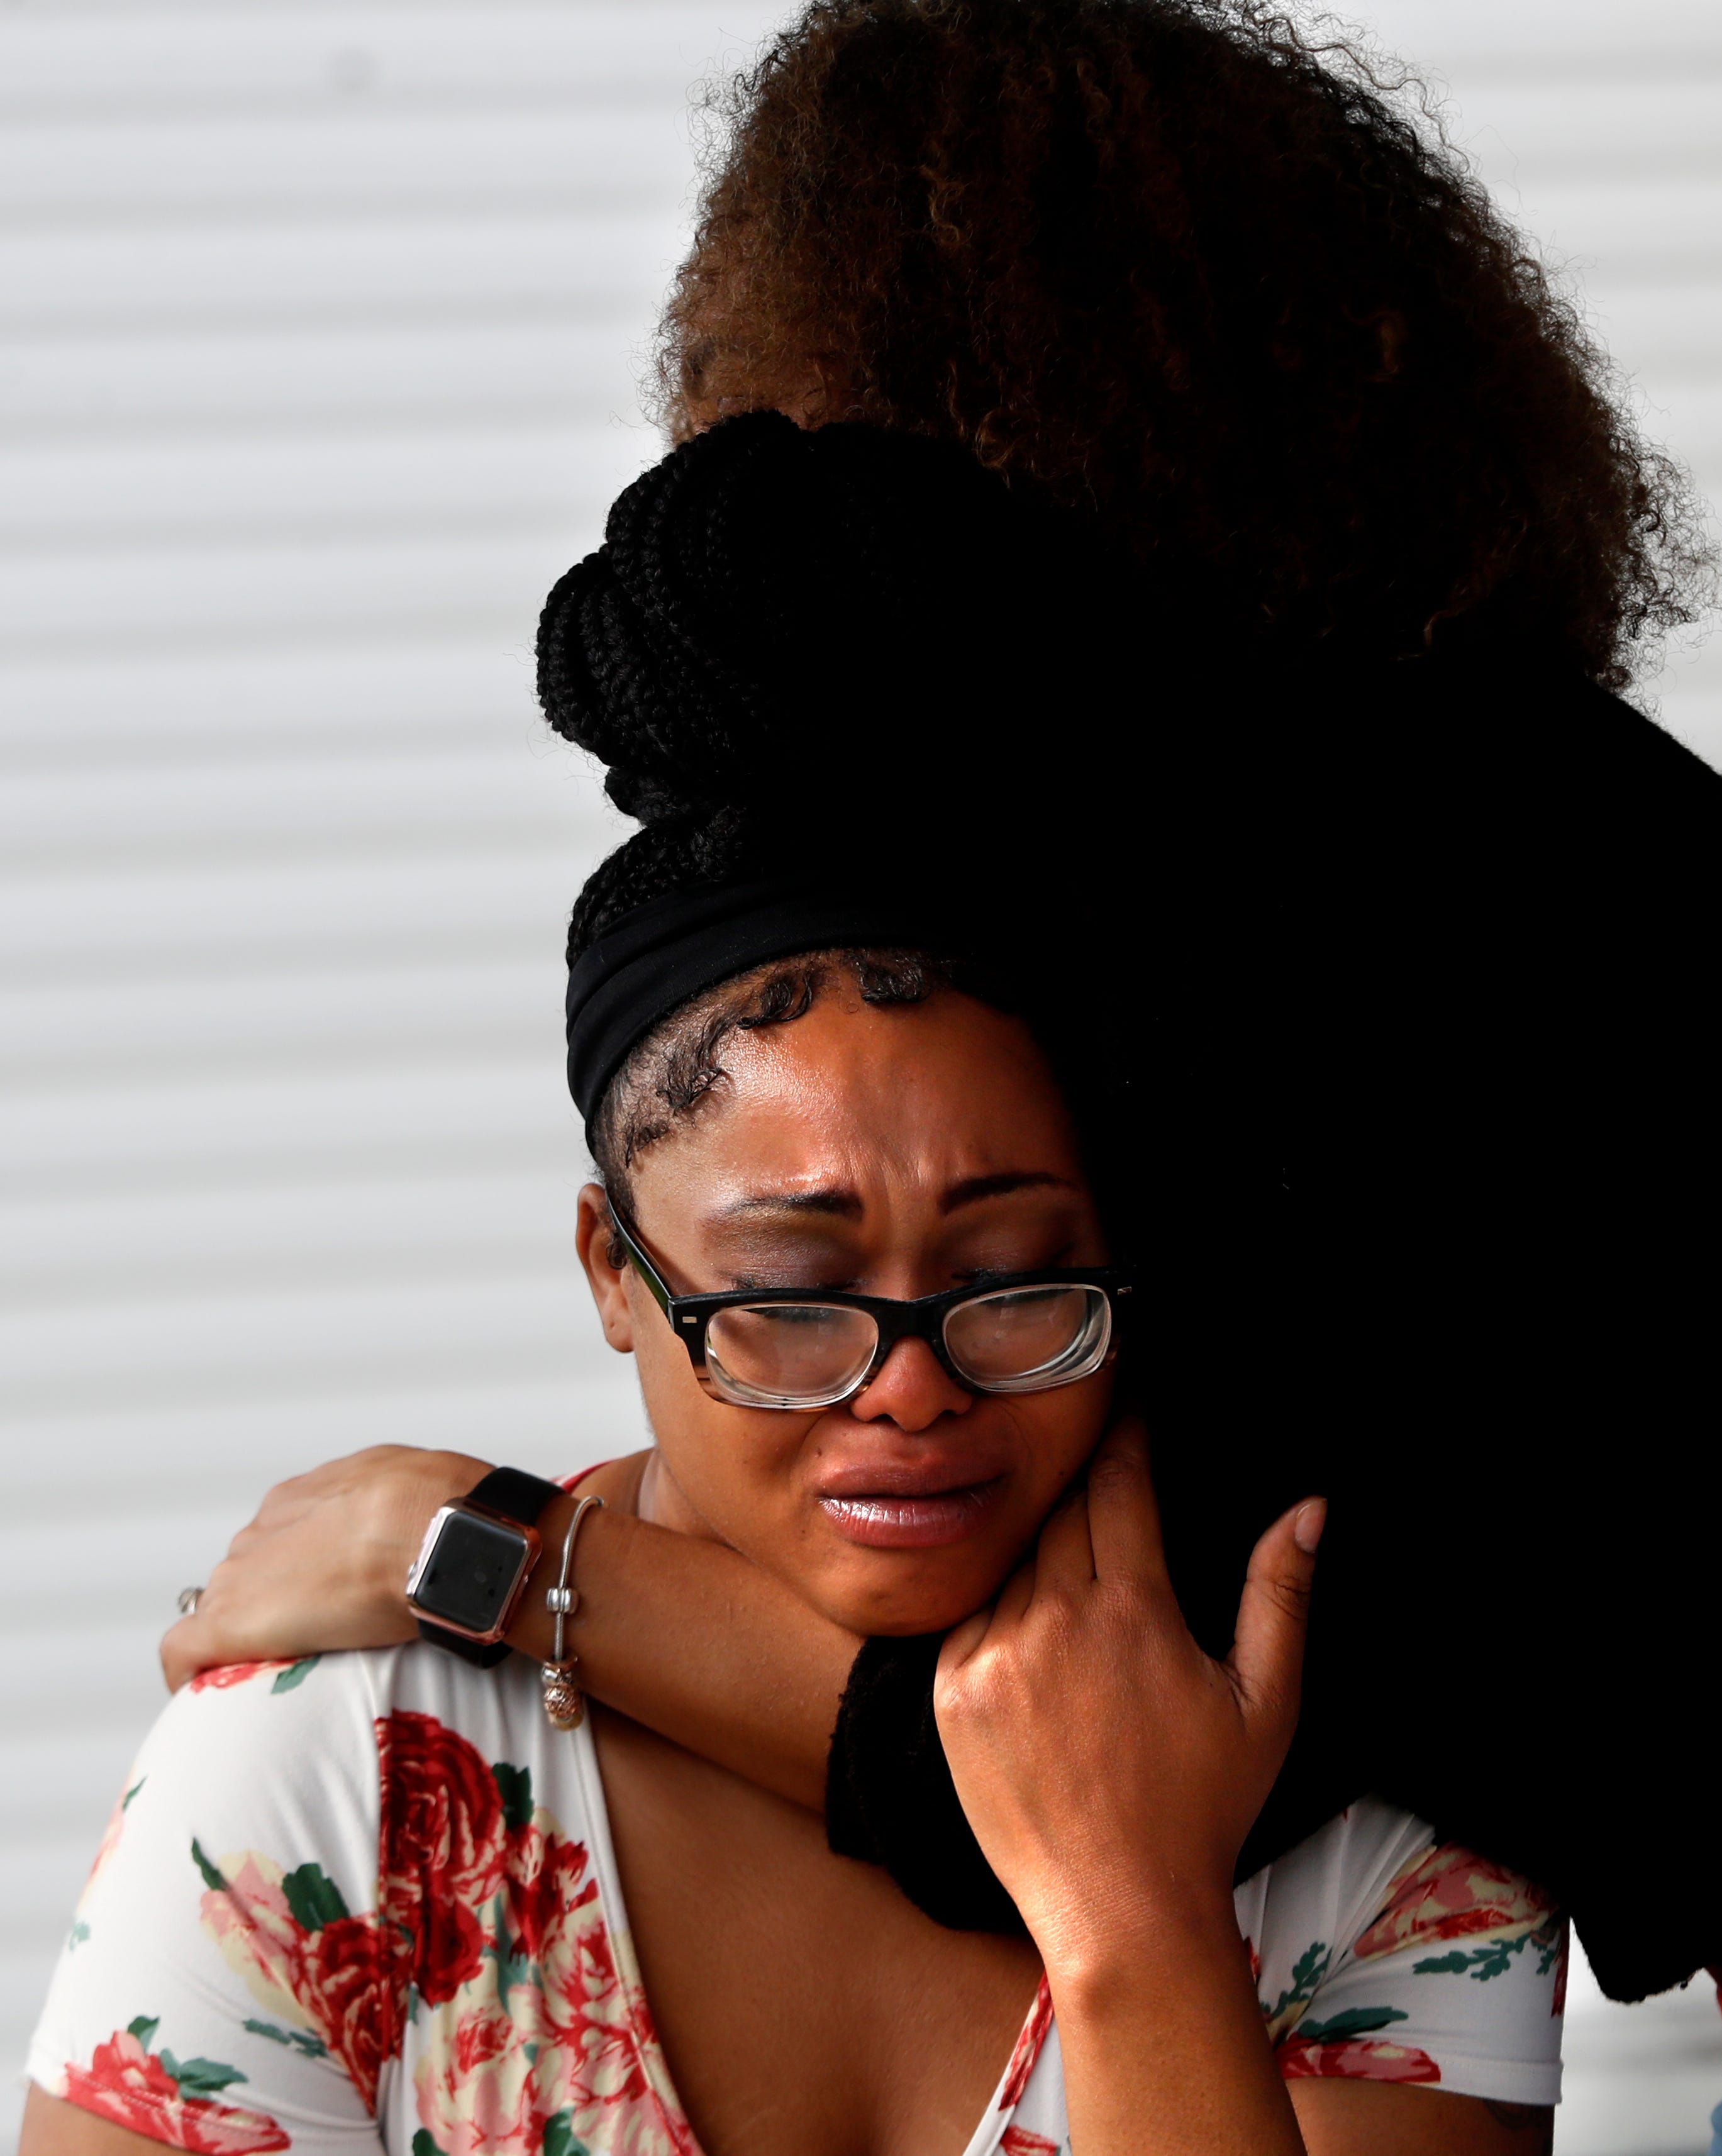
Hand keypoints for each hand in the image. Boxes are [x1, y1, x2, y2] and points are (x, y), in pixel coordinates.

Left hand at [159, 1446, 489, 1690]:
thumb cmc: (448, 1509)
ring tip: (292, 1669)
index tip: (332, 1599)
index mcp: (307, 1496)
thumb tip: (413, 1525)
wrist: (436, 1534)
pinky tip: (205, 1690)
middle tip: (322, 1641)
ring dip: (249, 1636)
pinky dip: (188, 1671)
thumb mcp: (420, 1484)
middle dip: (276, 1605)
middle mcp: (264, 1530)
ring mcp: (243, 1576)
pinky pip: (183, 1651)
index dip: (304, 1574)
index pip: (284, 1537)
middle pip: (250, 1574)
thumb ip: (395, 1505)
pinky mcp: (230, 1623)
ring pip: (224, 1609)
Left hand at [934, 1418, 1322, 1977]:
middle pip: (1060, 1513)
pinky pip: (970, 1615)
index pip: (1119, 1487)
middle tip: (1097, 1476)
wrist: (1119, 1910)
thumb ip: (1281, 1595)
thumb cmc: (1202, 1809)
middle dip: (1082, 1487)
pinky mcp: (950, 1691)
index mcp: (1135, 1613)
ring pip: (1013, 1562)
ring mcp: (996, 1655)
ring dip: (1040, 1551)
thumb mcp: (1265, 1702)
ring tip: (1070, 1574)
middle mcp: (1057, 1621)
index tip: (1130, 1404)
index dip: (1125, 1437)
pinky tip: (1031, 1632)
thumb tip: (1310, 1508)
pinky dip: (998, 1609)